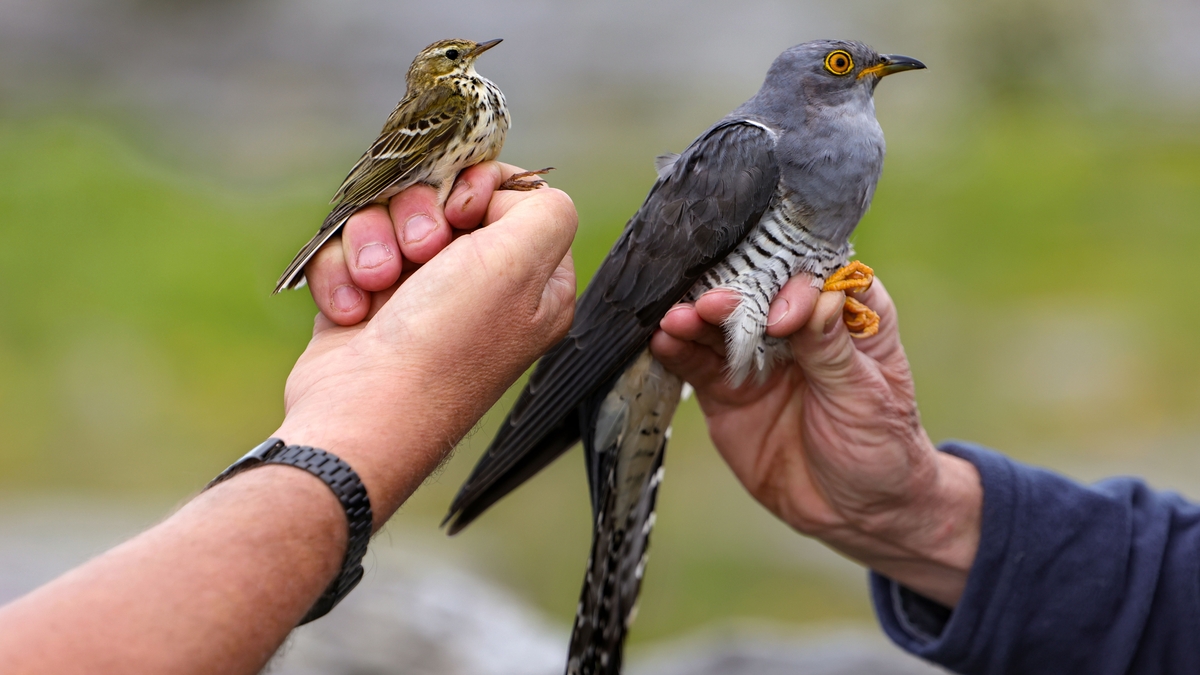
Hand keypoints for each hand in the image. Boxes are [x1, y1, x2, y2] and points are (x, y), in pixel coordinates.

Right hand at [277, 162, 577, 525]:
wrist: (361, 415)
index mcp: (535, 283)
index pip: (513, 196)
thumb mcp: (520, 263)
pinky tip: (351, 312)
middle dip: (418, 216)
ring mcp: (419, 297)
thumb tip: (508, 194)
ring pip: (384, 219)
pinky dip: (341, 273)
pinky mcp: (365, 304)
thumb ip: (546, 210)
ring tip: (376, 285)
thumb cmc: (446, 342)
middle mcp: (481, 288)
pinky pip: (345, 252)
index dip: (479, 188)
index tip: (462, 210)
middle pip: (442, 199)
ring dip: (373, 243)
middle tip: (421, 252)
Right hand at [651, 276, 980, 605]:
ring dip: (696, 319)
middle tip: (710, 305)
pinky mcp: (727, 391)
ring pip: (720, 326)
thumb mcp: (865, 397)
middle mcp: (796, 327)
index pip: (815, 279)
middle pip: (756, 293)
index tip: (781, 318)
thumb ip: (831, 349)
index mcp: (845, 315)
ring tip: (675, 318)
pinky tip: (662, 341)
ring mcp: (758, 358)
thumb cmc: (882, 448)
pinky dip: (678, 352)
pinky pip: (697, 365)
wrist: (857, 514)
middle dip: (732, 295)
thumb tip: (809, 299)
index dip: (792, 287)